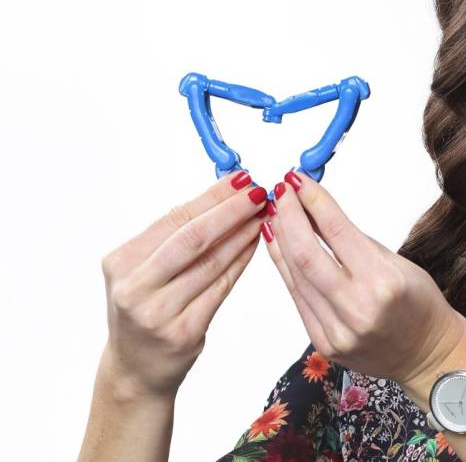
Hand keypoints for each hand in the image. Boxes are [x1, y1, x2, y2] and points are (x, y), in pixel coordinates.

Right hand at [99, 171, 268, 398]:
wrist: (135, 368)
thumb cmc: (146, 308)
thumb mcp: (143, 270)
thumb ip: (174, 237)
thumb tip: (223, 194)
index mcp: (120, 262)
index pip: (173, 220)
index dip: (211, 197)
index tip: (240, 179)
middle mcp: (134, 287)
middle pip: (191, 238)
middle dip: (230, 211)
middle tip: (259, 192)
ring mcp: (158, 313)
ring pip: (210, 263)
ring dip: (242, 235)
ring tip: (264, 214)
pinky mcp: (183, 332)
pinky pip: (220, 288)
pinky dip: (241, 262)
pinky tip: (256, 244)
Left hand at [261, 170, 463, 384]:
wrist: (427, 355)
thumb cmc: (419, 306)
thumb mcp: (398, 264)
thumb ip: (354, 241)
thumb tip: (315, 211)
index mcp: (384, 282)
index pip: (337, 231)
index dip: (312, 201)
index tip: (298, 180)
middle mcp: (358, 308)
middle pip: (306, 254)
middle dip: (288, 216)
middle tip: (281, 192)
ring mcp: (338, 331)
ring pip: (296, 276)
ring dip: (281, 240)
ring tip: (275, 214)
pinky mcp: (324, 343)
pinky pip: (298, 299)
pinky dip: (286, 269)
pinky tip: (281, 247)